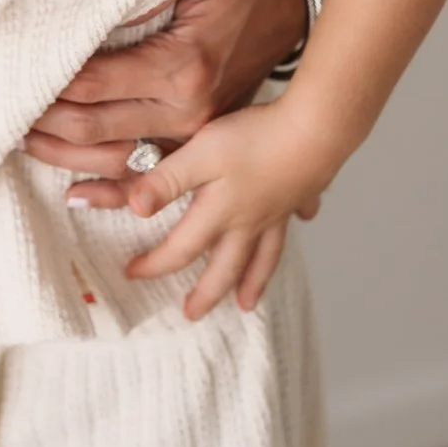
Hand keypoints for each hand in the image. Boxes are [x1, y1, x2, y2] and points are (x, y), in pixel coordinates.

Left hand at [22, 0, 307, 205]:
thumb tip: (91, 8)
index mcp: (181, 66)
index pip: (90, 83)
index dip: (46, 82)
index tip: (9, 72)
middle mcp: (188, 111)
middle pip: (93, 127)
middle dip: (43, 121)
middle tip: (1, 110)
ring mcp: (197, 133)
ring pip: (115, 159)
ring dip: (65, 156)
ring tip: (24, 143)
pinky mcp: (201, 138)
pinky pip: (150, 176)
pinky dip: (111, 191)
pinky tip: (77, 193)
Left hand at [122, 102, 332, 318]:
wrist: (314, 131)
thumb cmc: (254, 140)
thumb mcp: (199, 155)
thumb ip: (167, 181)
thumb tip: (134, 210)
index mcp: (220, 214)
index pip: (181, 249)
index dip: (155, 264)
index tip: (133, 273)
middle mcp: (250, 222)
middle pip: (225, 268)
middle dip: (206, 294)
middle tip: (192, 315)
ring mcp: (278, 211)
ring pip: (263, 256)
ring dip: (253, 282)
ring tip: (247, 304)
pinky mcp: (300, 193)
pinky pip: (294, 221)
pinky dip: (294, 227)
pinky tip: (302, 222)